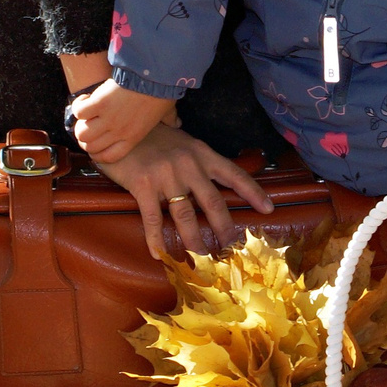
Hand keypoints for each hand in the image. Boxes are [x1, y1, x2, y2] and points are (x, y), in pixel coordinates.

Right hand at [69, 81, 174, 164]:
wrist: (155, 76)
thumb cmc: (162, 93)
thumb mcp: (167, 112)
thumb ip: (169, 120)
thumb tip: (177, 123)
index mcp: (133, 137)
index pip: (108, 157)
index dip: (96, 154)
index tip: (93, 145)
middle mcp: (118, 132)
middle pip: (90, 146)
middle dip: (84, 139)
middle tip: (86, 126)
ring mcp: (108, 119)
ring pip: (82, 133)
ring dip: (79, 124)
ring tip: (84, 114)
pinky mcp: (100, 103)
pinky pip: (80, 112)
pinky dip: (78, 106)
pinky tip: (85, 99)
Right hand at [91, 124, 277, 260]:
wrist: (118, 126)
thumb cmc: (152, 138)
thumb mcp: (183, 143)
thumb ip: (198, 161)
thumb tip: (216, 182)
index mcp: (202, 153)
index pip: (234, 174)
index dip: (253, 192)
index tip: (269, 209)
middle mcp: (189, 164)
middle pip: (213, 202)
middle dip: (225, 228)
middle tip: (234, 249)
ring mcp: (166, 175)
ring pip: (186, 215)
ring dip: (195, 241)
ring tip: (202, 260)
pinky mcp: (143, 185)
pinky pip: (153, 218)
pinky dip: (156, 238)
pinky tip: (160, 254)